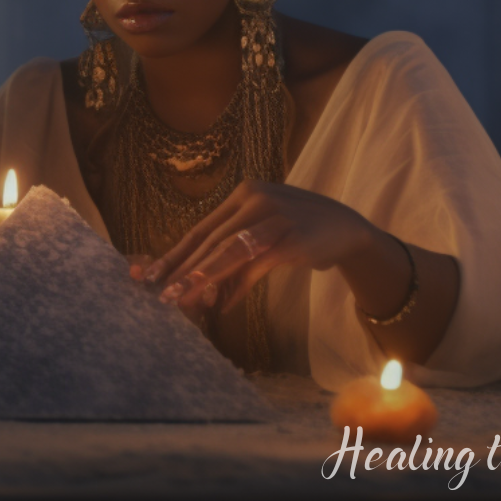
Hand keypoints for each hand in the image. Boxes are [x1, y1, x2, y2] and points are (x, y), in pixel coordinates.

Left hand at [139, 179, 380, 315]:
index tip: (152, 276)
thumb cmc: (298, 231)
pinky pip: (256, 266)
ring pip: (229, 251)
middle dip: (183, 270)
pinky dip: (238, 287)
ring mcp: (274, 217)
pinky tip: (224, 306)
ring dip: (202, 278)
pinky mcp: (292, 239)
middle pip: (210, 240)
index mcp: (244, 194)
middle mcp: (255, 200)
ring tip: (182, 300)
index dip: (176, 253)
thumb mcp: (262, 230)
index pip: (201, 228)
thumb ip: (233, 248)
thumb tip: (199, 282)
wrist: (348, 229)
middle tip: (161, 295)